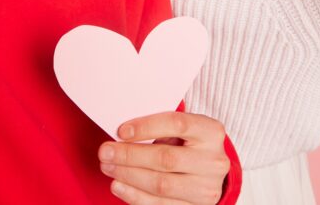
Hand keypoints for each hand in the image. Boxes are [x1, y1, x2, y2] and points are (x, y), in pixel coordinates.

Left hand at [98, 112, 229, 204]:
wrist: (210, 170)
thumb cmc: (189, 143)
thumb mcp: (182, 130)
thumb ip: (158, 128)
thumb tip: (122, 136)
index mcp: (211, 132)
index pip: (177, 124)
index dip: (147, 127)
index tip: (121, 131)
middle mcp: (214, 161)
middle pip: (166, 158)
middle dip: (130, 155)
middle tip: (105, 152)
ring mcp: (207, 188)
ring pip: (161, 185)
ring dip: (129, 177)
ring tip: (108, 168)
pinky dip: (135, 196)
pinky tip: (118, 186)